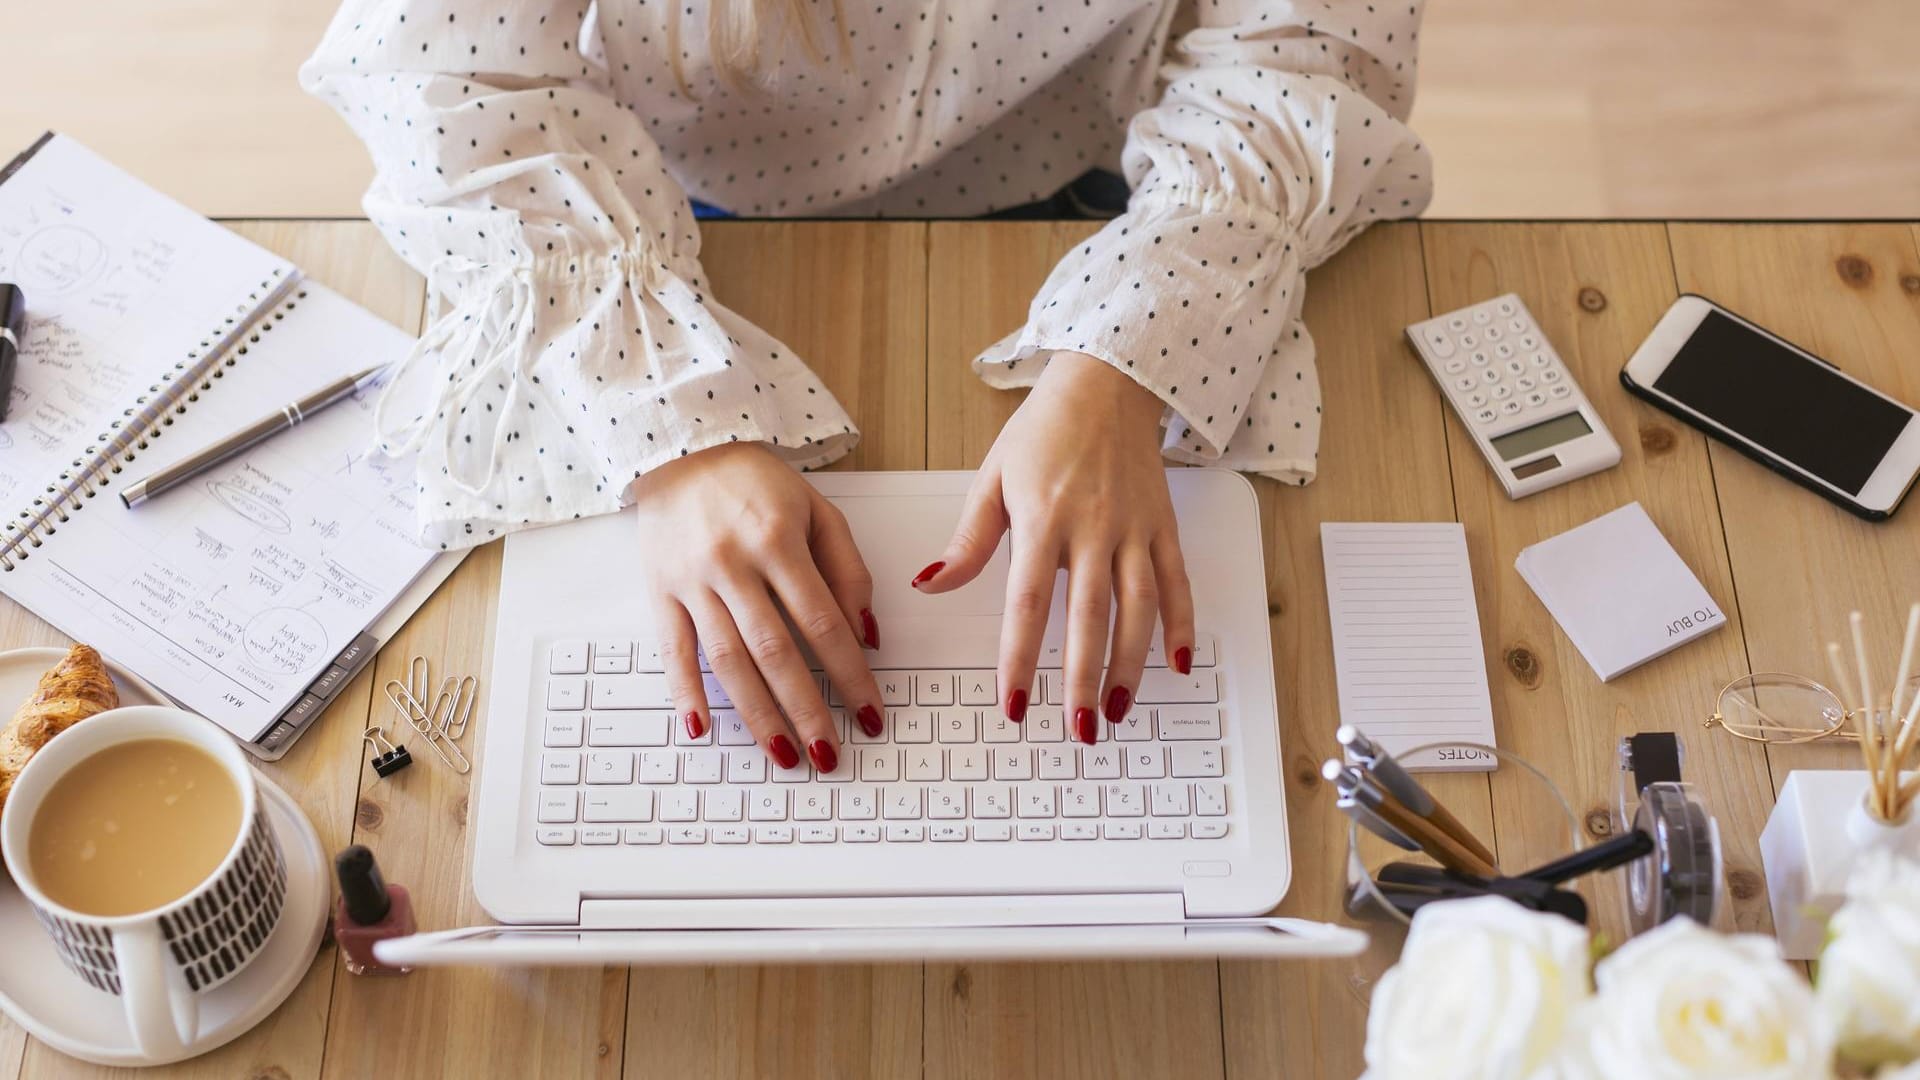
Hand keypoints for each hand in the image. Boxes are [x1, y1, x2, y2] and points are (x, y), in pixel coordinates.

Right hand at [630, 442, 884, 768]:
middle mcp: (734, 563)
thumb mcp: (819, 511)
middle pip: (776, 652)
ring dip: (757, 714)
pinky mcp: (660, 591)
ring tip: (783, 754)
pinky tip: (703, 729)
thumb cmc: (757, 482)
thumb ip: (849, 571)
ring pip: (728, 661)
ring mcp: (693, 580)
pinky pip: (673, 651)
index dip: (850, 673)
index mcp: (779, 541)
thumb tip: (867, 636)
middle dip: (807, 709)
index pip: (823, 622)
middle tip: (829, 754)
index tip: (870, 712)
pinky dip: (686, 693)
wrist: (683, 448)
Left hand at [914, 352, 1195, 744]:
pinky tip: (1180, 666)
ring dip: (1130, 666)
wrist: (1107, 382)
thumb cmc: (1044, 431)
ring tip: (1117, 710)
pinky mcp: (1164, 526)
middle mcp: (1094, 527)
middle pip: (1089, 617)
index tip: (1013, 704)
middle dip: (1082, 679)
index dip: (1019, 658)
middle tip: (1078, 729)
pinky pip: (1178, 583)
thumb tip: (929, 585)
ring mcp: (1135, 529)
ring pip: (1138, 609)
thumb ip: (968, 541)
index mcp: (1043, 518)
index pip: (1028, 603)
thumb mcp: (993, 479)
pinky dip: (1183, 626)